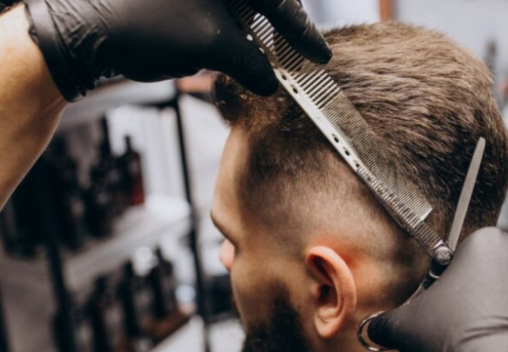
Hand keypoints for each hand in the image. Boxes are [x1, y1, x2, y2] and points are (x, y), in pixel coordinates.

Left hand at [24, 0, 330, 100]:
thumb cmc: (147, 26)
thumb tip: (272, 83)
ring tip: (266, 62)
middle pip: (260, 2)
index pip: (277, 0)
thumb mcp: (212, 45)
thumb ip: (251, 63)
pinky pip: (217, 15)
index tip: (319, 54)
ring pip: (239, 10)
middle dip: (279, 30)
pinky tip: (233, 54)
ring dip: (254, 36)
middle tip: (295, 56)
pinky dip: (230, 35)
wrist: (84, 31)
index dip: (301, 31)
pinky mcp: (181, 3)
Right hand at [367, 228, 507, 351]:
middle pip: (500, 270)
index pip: (465, 256)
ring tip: (495, 338)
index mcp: (486, 243)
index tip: (450, 305)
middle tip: (470, 323)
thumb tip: (372, 328)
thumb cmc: (460, 341)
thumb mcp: (408, 326)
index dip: (454, 283)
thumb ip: (387, 320)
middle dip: (486, 293)